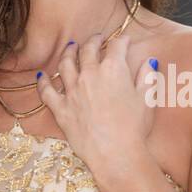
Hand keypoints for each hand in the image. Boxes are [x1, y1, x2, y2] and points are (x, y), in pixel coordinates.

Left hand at [35, 32, 158, 175]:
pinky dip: (43, 81)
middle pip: (88, 50)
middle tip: (98, 39)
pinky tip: (42, 75)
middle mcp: (90, 75)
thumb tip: (149, 61)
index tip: (124, 40)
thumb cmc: (135, 128)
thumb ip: (147, 76)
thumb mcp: (148, 99)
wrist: (115, 153)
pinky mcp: (61, 108)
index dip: (121, 40)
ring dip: (68, 53)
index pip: (117, 47)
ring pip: (65, 64)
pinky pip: (47, 91)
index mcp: (113, 70)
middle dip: (94, 41)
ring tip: (71, 48)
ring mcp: (72, 91)